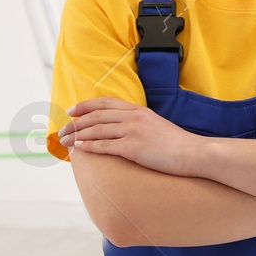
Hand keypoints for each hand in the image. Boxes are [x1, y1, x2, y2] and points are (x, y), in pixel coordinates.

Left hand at [59, 97, 203, 176]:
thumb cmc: (177, 145)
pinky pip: (105, 146)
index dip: (86, 105)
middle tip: (62, 130)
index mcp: (138, 110)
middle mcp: (133, 117)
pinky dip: (89, 147)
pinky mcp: (133, 148)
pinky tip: (79, 148)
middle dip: (76, 123)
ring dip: (77, 135)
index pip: (106, 102)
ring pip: (97, 130)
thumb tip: (123, 130)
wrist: (194, 153)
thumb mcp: (156, 126)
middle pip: (96, 116)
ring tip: (64, 141)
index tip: (72, 110)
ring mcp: (133, 131)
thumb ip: (139, 124)